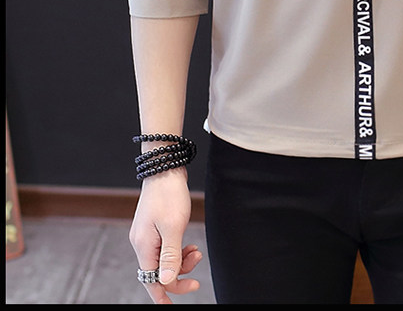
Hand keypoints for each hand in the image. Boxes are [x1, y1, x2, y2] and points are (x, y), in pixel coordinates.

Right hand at [129, 170, 201, 303]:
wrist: (165, 168)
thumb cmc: (169, 195)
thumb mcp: (173, 227)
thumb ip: (170, 256)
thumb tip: (165, 281)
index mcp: (144, 246)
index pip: (151, 281)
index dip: (164, 294)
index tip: (175, 305)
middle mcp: (142, 243)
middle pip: (158, 272)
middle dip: (178, 275)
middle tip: (198, 273)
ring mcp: (147, 235)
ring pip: (164, 260)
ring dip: (181, 261)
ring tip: (197, 252)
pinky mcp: (155, 227)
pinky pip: (166, 248)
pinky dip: (178, 250)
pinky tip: (190, 246)